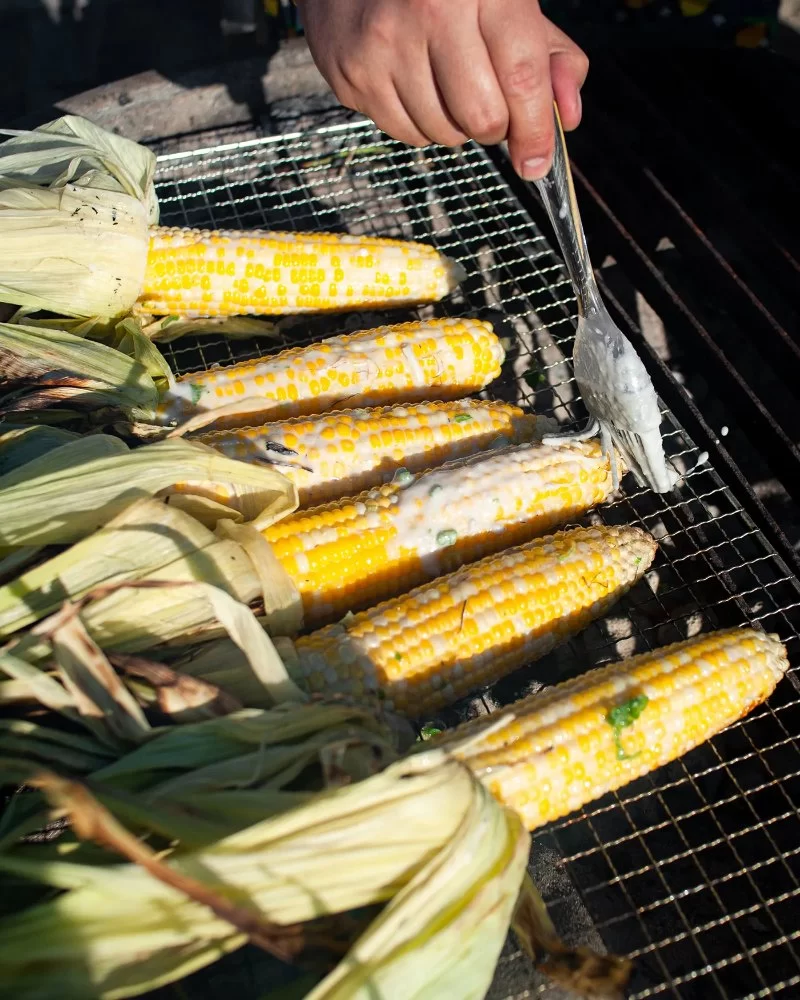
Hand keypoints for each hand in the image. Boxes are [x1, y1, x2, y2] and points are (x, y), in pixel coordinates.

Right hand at [296, 0, 587, 179]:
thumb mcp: (510, 2)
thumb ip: (550, 56)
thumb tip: (566, 116)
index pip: (521, 78)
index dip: (534, 130)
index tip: (537, 161)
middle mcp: (429, 10)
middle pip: (481, 118)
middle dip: (495, 127)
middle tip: (489, 104)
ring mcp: (384, 44)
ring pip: (442, 134)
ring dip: (455, 126)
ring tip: (446, 84)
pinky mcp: (354, 72)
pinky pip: (405, 133)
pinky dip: (420, 123)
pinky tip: (415, 86)